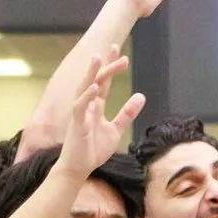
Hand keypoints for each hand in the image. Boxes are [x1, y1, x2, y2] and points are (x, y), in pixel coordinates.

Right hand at [59, 50, 145, 177]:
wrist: (79, 169)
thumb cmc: (93, 150)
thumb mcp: (115, 130)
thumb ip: (127, 113)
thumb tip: (141, 96)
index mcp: (96, 106)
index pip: (104, 82)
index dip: (112, 68)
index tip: (121, 54)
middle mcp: (87, 105)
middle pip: (96, 80)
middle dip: (105, 65)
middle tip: (116, 49)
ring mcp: (80, 114)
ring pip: (84, 88)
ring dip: (91, 73)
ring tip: (97, 58)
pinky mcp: (77, 125)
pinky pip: (80, 107)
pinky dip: (87, 97)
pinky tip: (96, 87)